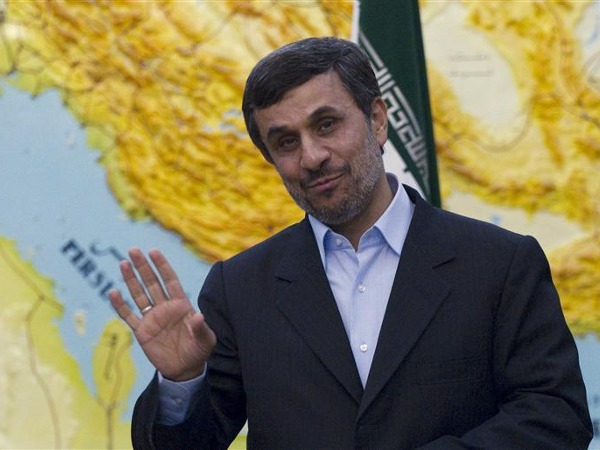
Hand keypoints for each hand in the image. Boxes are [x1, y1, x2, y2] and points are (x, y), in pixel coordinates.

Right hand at [108, 248, 215, 380]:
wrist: (185, 369)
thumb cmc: (199, 350)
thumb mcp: (205, 340)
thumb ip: (200, 327)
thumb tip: (199, 315)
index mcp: (181, 304)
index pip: (170, 280)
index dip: (162, 266)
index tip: (154, 251)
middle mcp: (165, 307)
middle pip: (152, 283)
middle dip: (143, 266)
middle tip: (133, 250)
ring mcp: (152, 318)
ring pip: (139, 294)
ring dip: (131, 279)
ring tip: (123, 262)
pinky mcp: (142, 331)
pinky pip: (128, 316)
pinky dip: (120, 305)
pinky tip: (113, 292)